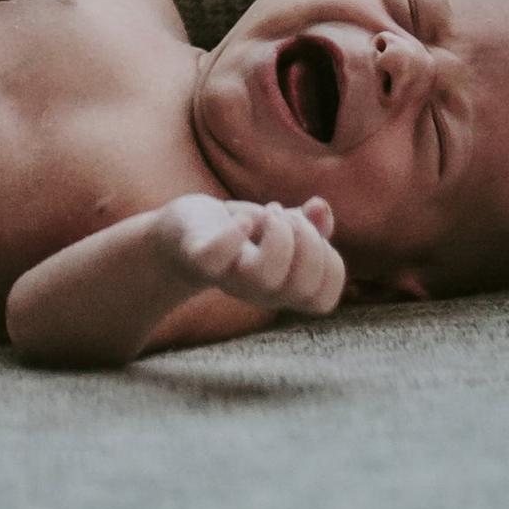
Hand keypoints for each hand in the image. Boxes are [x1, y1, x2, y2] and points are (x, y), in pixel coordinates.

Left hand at [152, 191, 346, 318]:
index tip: (312, 233)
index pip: (323, 299)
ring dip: (278, 234)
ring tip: (266, 211)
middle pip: (302, 288)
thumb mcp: (278, 227)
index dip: (331, 265)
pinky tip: (241, 218)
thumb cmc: (235, 234)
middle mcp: (259, 290)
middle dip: (308, 241)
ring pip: (265, 276)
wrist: (177, 236)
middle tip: (286, 215)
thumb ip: (307, 224)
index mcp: (283, 287)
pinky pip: (216, 257)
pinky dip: (234, 233)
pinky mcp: (198, 256)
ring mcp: (228, 276)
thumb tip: (320, 209)